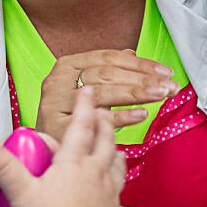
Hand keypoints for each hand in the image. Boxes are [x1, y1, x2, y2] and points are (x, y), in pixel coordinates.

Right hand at [0, 87, 140, 206]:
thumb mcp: (20, 191)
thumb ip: (4, 167)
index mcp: (72, 163)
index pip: (80, 127)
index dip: (83, 107)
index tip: (88, 90)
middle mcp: (95, 174)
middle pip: (105, 142)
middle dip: (105, 124)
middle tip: (105, 113)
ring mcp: (107, 195)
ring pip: (118, 168)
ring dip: (117, 155)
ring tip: (117, 149)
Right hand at [36, 49, 177, 140]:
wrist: (38, 152)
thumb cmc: (64, 118)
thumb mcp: (80, 89)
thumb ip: (104, 70)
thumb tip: (131, 54)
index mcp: (65, 66)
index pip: (107, 58)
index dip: (138, 63)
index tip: (164, 71)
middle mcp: (57, 81)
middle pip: (107, 75)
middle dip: (142, 79)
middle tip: (168, 86)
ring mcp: (56, 104)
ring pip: (104, 93)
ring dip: (137, 93)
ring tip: (161, 95)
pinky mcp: (57, 128)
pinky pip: (96, 119)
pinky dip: (122, 116)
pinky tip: (141, 115)